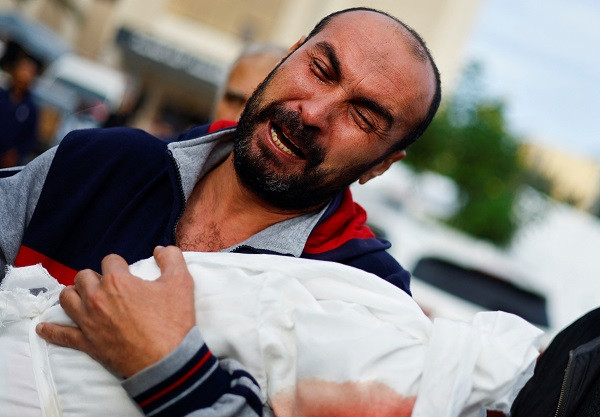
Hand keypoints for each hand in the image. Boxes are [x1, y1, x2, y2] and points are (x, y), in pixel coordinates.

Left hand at [36, 246, 195, 377]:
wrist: (167, 361)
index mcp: (118, 281)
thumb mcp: (181, 283)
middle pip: (84, 276)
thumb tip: (160, 249)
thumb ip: (171, 258)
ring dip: (74, 294)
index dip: (121, 265)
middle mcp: (97, 298)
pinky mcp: (87, 343)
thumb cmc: (173, 322)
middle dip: (95, 277)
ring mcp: (89, 321)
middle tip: (109, 286)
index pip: (110, 260)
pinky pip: (61, 335)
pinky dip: (51, 330)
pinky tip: (43, 328)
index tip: (128, 274)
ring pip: (67, 298)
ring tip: (84, 297)